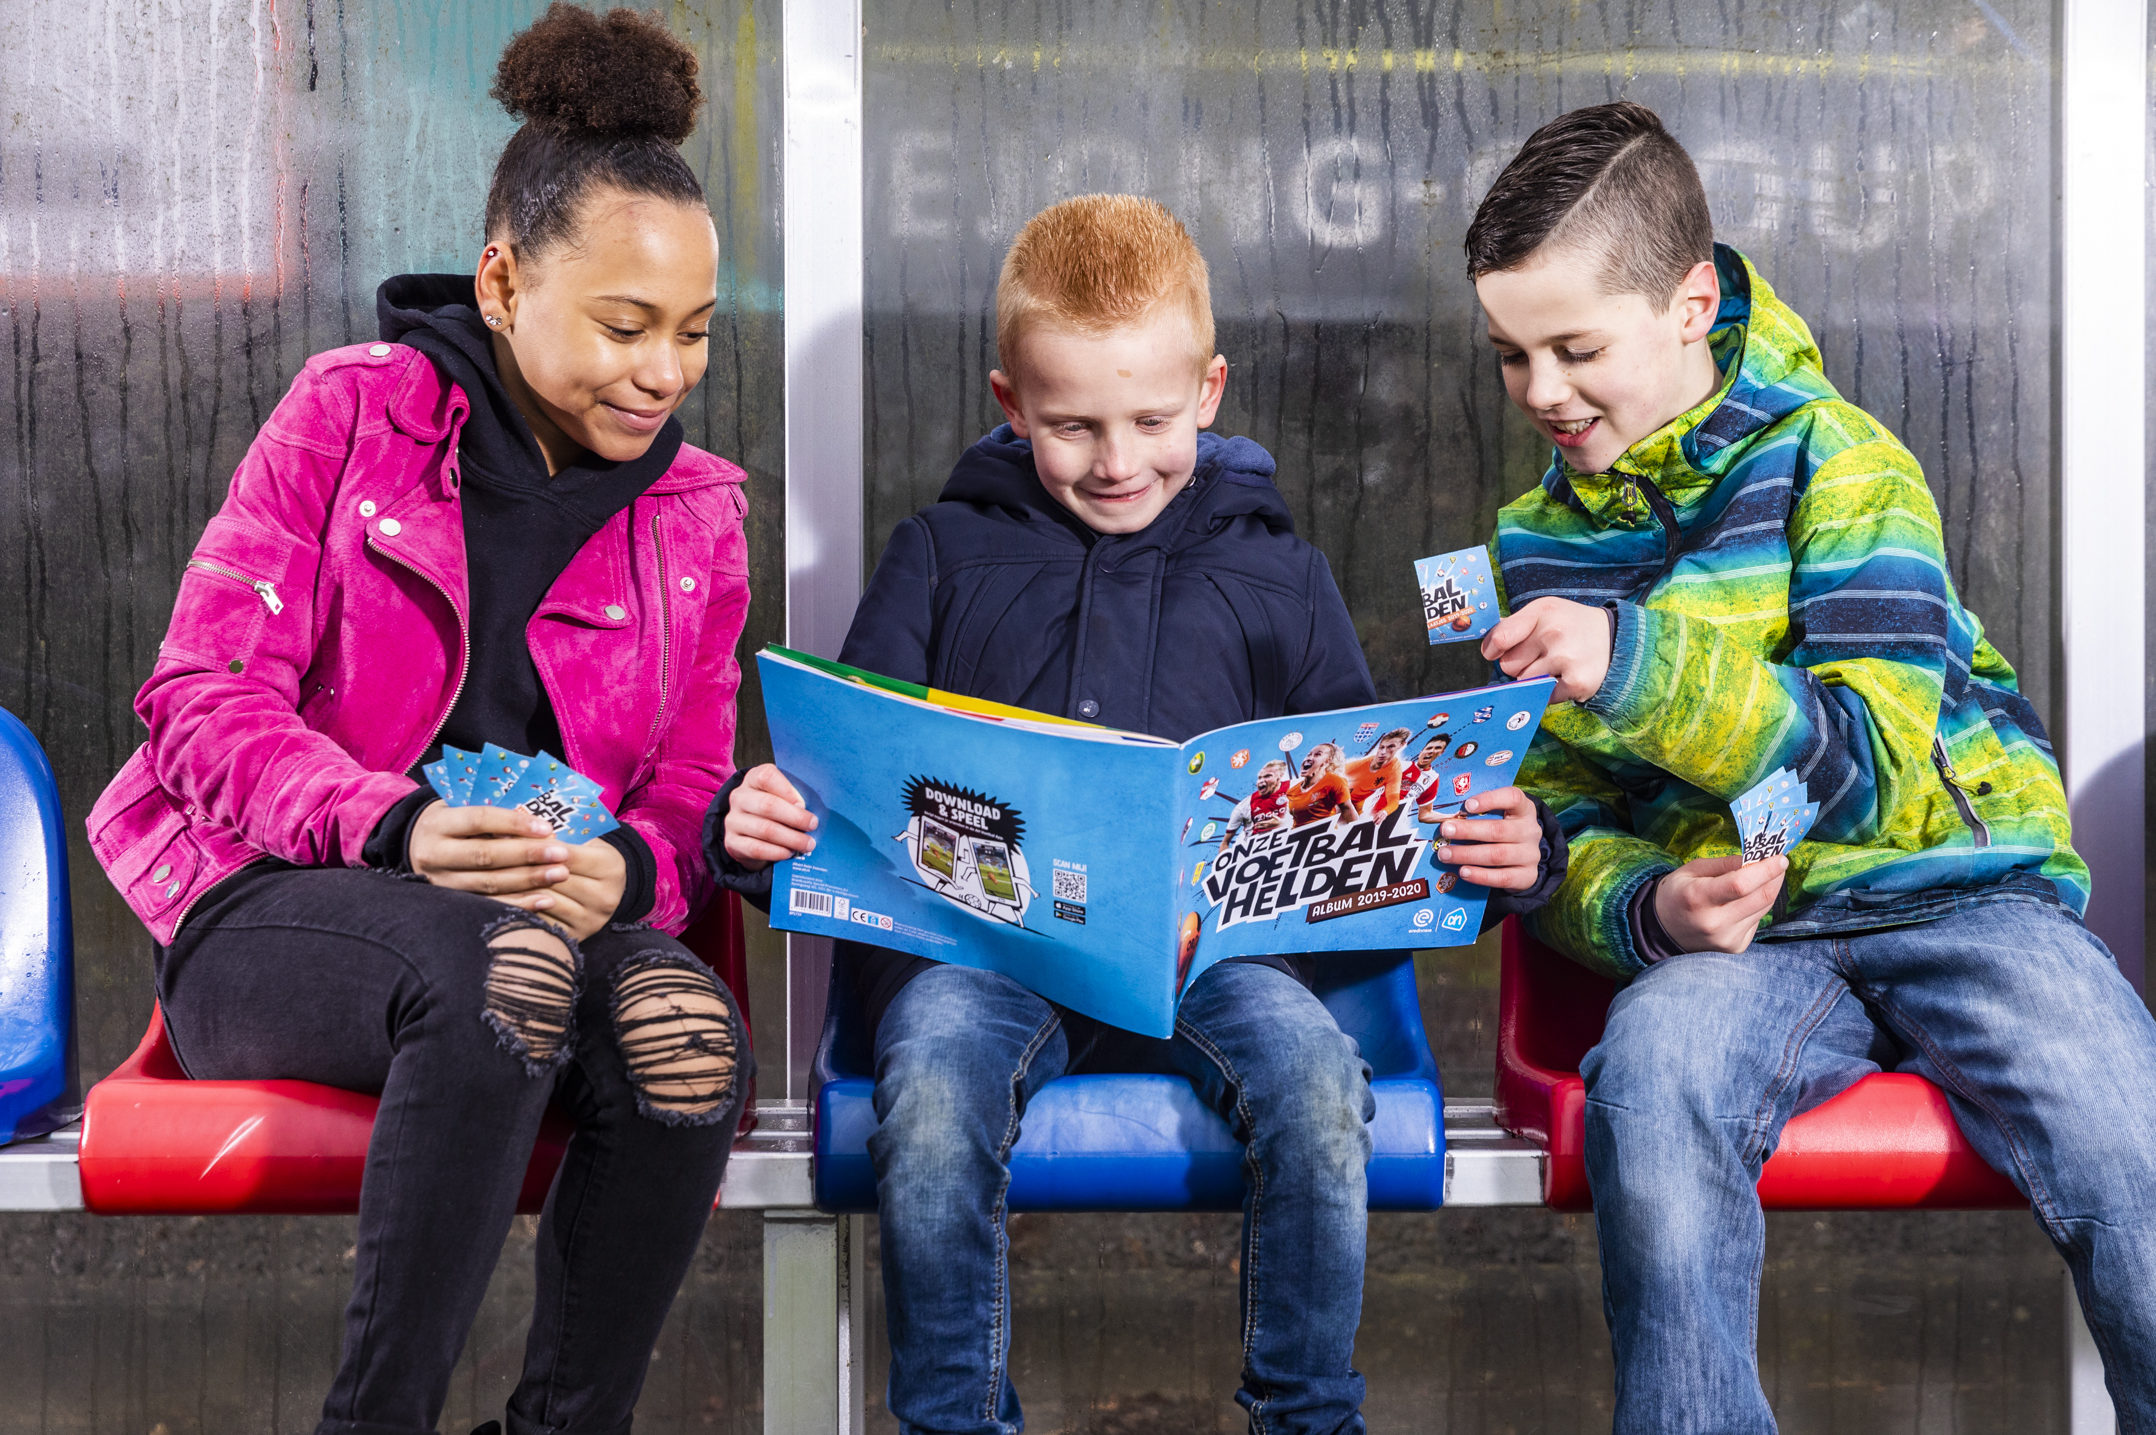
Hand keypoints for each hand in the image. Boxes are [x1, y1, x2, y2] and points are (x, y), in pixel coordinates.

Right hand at [410, 800, 572, 895]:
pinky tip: (546, 900)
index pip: (478, 820)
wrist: (416, 848)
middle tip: (562, 854)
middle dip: (527, 855)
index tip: (546, 827)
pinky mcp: (451, 904)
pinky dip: (520, 904)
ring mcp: (441, 883)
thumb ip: (494, 815)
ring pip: (488, 884)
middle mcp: (434, 855)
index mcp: (438, 824)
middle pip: (485, 856)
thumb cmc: (454, 824)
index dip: (513, 823)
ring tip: (561, 874)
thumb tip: (543, 822)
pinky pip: (490, 906)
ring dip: (529, 881)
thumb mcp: (462, 809)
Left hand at [497, 835, 626, 941]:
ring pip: (544, 900)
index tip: (504, 833)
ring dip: (515, 888)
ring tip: (489, 874)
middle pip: (554, 879)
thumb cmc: (587, 858)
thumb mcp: (583, 842)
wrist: (606, 891)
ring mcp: (591, 920)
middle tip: (488, 854)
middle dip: (520, 865)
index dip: (535, 845)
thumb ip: (557, 837)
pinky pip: (540, 920)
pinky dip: (519, 907)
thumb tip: (514, 829)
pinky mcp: (576, 937)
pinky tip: (501, 896)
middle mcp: (605, 897)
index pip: (566, 854)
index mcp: (610, 868)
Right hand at [724, 764, 817, 869]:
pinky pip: (756, 849)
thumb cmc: (776, 810)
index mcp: (752, 779)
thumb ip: (796, 797)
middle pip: (768, 805)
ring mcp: (733, 820)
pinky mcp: (732, 842)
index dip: (788, 790)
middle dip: (795, 817)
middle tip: (813, 825)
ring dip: (791, 838)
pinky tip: (789, 853)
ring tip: (807, 844)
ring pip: (764, 829)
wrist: (750, 834)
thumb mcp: (784, 796)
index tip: (804, 804)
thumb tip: (810, 813)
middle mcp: (739, 797)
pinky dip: (777, 852)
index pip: (767, 777)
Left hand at [1436, 786, 1544, 890]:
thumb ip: (1480, 813)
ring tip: (1445, 854)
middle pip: (1498, 830)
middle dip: (1468, 831)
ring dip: (1467, 854)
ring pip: (1497, 855)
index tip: (1467, 805)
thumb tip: (1445, 815)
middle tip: (1445, 830)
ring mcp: (1531, 855)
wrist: (1523, 859)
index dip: (1490, 799)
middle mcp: (1530, 831)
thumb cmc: (1502, 830)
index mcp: (1524, 810)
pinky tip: (1463, 872)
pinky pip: (1502, 878)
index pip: (1513, 798)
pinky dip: (1480, 875)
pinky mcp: (1527, 876)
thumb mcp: (1498, 817)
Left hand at [1481, 596, 1612, 703]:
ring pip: (1525, 683)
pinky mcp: (1577, 682)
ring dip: (1535, 680)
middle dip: (1520, 664)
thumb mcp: (1544, 611)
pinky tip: (1565, 677)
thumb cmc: (1569, 625)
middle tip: (1541, 656)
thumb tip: (1488, 648)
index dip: (1494, 649)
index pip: (1500, 638)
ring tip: (1555, 666)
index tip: (1495, 652)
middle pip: (1509, 666)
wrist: (1614, 639)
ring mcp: (1566, 658)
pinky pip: (1544, 697)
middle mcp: (1554, 633)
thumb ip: (1514, 626)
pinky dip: (1551, 692)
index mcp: (1542, 611)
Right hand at [1652, 854, 1787, 954]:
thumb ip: (1725, 864)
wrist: (1662, 931)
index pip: (1741, 884)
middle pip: (1761, 897)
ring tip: (1763, 877)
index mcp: (1698, 897)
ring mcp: (1727, 938)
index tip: (1780, 858)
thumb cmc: (1677, 894)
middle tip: (1778, 863)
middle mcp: (1714, 922)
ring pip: (1764, 908)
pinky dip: (1757, 906)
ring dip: (1769, 889)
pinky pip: (1757, 920)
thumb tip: (1757, 858)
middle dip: (1775, 877)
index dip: (1766, 870)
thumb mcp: (1692, 869)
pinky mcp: (1736, 947)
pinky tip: (1745, 900)